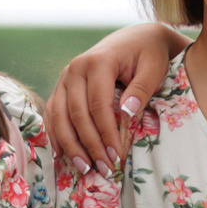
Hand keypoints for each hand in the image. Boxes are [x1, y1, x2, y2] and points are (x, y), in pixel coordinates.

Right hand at [44, 23, 176, 172]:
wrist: (136, 38)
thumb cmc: (148, 54)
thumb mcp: (153, 68)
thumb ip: (141, 89)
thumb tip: (126, 113)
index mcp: (98, 61)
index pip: (98, 105)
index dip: (106, 133)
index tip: (117, 155)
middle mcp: (75, 68)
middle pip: (76, 114)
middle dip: (90, 145)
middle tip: (105, 169)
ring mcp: (65, 77)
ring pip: (60, 116)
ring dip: (70, 145)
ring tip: (85, 168)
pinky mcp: (62, 86)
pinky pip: (53, 112)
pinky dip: (55, 134)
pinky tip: (61, 154)